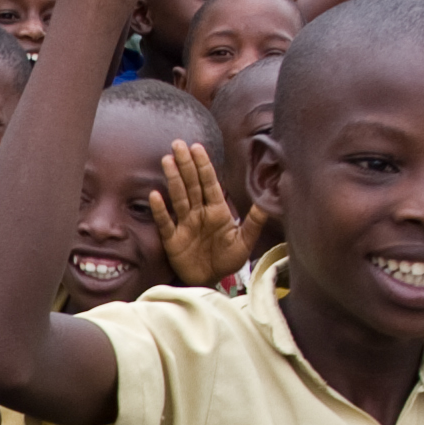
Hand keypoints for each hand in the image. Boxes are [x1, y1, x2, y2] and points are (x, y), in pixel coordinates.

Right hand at [146, 140, 256, 282]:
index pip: (210, 183)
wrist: (210, 280)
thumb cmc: (227, 259)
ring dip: (173, 179)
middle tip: (178, 144)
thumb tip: (267, 200)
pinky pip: (166, 222)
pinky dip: (160, 209)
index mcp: (217, 210)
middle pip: (192, 184)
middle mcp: (199, 212)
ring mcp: (184, 224)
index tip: (197, 147)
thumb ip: (254, 221)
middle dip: (185, 164)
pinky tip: (156, 195)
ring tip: (167, 160)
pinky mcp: (172, 239)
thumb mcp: (245, 241)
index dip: (204, 165)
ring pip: (178, 197)